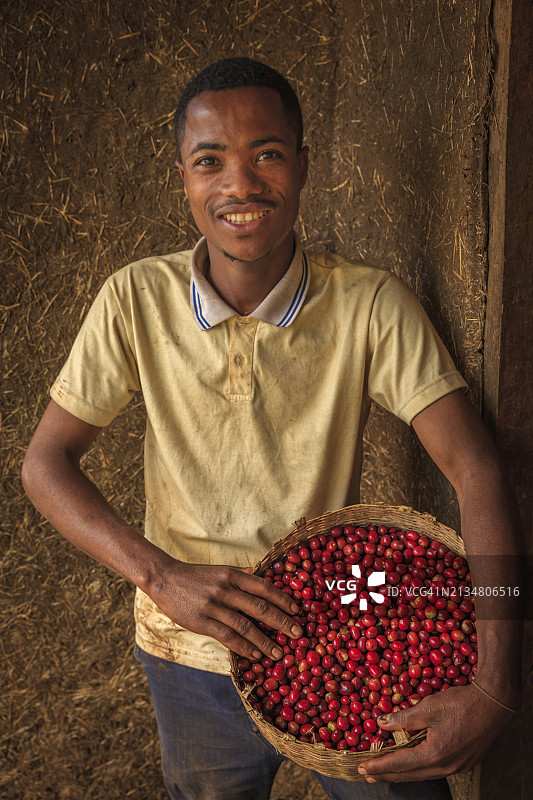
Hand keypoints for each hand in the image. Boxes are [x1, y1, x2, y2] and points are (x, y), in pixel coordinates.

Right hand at [150, 560, 302, 659]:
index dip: (283, 600)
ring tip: (278, 652)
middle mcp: (226, 589)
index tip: (297, 611)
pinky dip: (243, 646)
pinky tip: (254, 654)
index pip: (264, 587)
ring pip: (245, 626)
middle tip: (298, 634)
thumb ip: (239, 573)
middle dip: (282, 622)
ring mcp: (214, 605)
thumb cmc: (195, 576)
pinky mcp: (202, 621)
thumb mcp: (219, 569)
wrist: (164, 578)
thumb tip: (258, 573)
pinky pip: (227, 636)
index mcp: (233, 575)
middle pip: (260, 607)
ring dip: (264, 641)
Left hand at [357, 684, 514, 782]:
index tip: (363, 768)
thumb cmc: (460, 703)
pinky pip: (435, 770)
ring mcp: (456, 767)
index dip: (380, 766)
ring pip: (423, 774)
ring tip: (386, 772)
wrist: (493, 704)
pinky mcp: (464, 763)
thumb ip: (404, 719)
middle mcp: (445, 767)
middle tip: (368, 775)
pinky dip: (419, 768)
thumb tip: (382, 723)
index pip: (400, 764)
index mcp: (434, 754)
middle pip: (410, 775)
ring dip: (403, 773)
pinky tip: (412, 763)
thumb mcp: (428, 707)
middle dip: (387, 775)